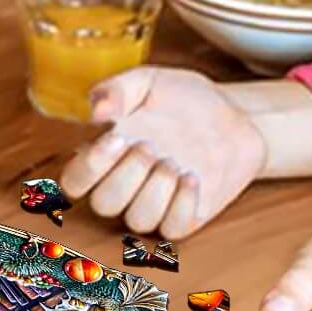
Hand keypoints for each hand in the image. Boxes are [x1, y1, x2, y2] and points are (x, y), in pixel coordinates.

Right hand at [59, 66, 266, 237]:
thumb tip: (96, 112)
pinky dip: (181, 204)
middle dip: (126, 176)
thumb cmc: (186, 99)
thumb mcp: (148, 81)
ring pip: (138, 220)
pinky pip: (172, 228)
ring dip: (155, 190)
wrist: (236, 116)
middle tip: (151, 146)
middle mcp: (127, 184)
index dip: (88, 167)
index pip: (75, 181)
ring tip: (174, 161)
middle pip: (104, 205)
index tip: (116, 138)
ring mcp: (156, 204)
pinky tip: (192, 177)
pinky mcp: (185, 217)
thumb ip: (117, 89)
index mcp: (107, 154)